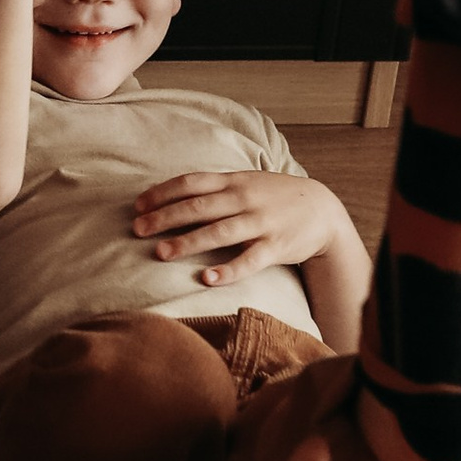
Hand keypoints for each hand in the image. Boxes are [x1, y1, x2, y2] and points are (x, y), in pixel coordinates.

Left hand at [132, 168, 351, 287]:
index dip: (162, 193)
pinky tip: (207, 278)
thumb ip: (214, 189)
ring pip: (219, 232)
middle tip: (137, 230)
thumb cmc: (274, 197)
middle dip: (165, 218)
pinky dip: (228, 270)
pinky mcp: (276, 247)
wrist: (323, 210)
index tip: (137, 206)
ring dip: (188, 242)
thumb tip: (170, 197)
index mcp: (233, 182)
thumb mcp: (246, 183)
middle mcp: (244, 199)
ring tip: (161, 252)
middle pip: (198, 207)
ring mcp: (260, 223)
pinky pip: (249, 261)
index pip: (191, 183)